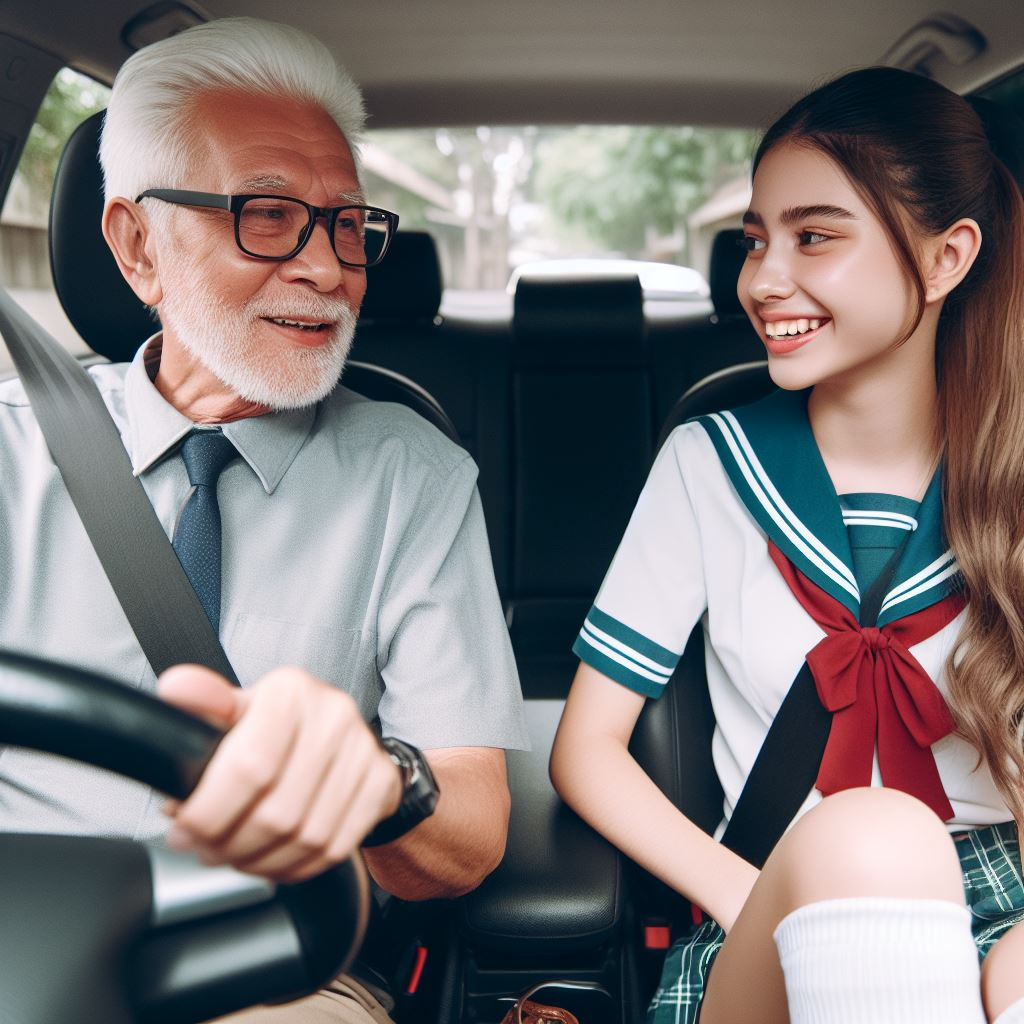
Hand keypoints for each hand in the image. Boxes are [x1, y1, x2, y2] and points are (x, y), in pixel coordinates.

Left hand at [157, 664, 402, 881]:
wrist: (339, 733)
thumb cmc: (277, 726)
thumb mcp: (236, 709)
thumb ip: (203, 704)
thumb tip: (174, 688)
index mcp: (290, 692)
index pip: (249, 767)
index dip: (209, 812)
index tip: (184, 830)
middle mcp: (333, 715)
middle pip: (277, 811)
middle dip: (231, 844)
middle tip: (206, 850)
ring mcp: (363, 750)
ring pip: (306, 837)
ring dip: (261, 861)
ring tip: (235, 857)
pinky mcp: (381, 782)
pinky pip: (335, 847)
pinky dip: (297, 867)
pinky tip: (273, 860)